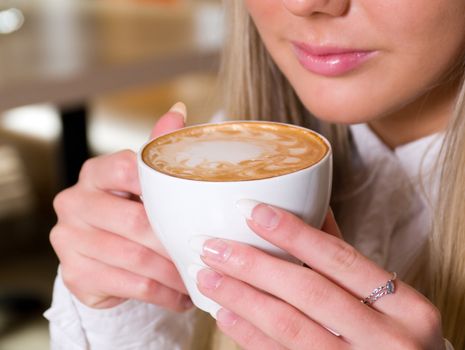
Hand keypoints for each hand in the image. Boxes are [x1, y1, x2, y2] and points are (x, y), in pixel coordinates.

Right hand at [50, 103, 192, 310]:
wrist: (99, 254)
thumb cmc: (128, 209)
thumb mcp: (142, 181)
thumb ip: (158, 149)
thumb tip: (179, 111)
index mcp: (94, 173)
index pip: (126, 170)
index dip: (159, 187)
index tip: (190, 203)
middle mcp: (74, 203)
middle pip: (134, 222)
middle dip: (173, 240)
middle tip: (206, 250)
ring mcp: (69, 240)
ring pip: (134, 258)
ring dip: (173, 271)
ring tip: (199, 275)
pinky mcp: (75, 273)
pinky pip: (129, 285)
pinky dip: (162, 293)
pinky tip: (180, 295)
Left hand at [194, 203, 443, 348]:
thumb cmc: (397, 338)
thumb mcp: (391, 302)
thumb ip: (348, 261)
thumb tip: (313, 208)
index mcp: (407, 308)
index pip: (340, 259)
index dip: (293, 233)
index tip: (252, 211)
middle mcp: (387, 340)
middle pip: (308, 291)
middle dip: (253, 265)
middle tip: (213, 247)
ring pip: (288, 326)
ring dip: (242, 298)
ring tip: (209, 277)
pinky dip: (249, 335)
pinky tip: (226, 314)